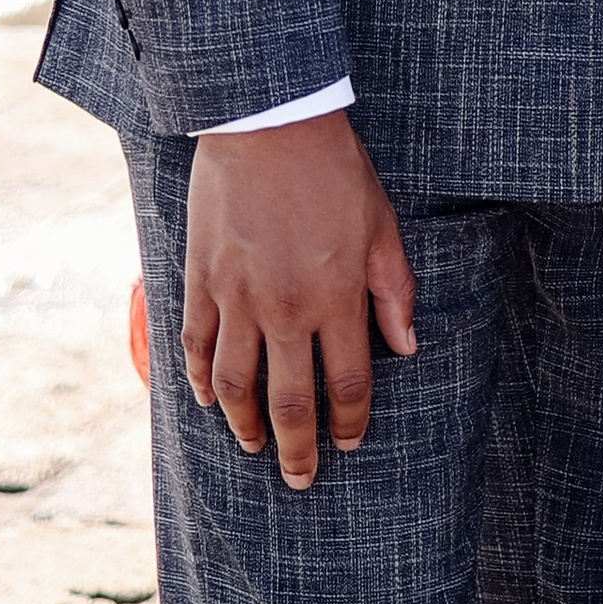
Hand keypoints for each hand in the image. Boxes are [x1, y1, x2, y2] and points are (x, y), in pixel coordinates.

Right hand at [182, 113, 416, 488]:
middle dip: (297, 450)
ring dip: (244, 425)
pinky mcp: (202, 280)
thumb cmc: (335, 170)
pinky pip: (195, 345)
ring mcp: (238, 298)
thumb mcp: (382, 226)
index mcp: (338, 299)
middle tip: (300, 480)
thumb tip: (407, 346)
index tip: (351, 444)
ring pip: (234, 385)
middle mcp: (286, 310)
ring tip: (252, 447)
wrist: (269, 123)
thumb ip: (395, 290)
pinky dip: (198, 380)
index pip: (348, 384)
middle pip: (289, 403)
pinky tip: (207, 401)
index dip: (350, 423)